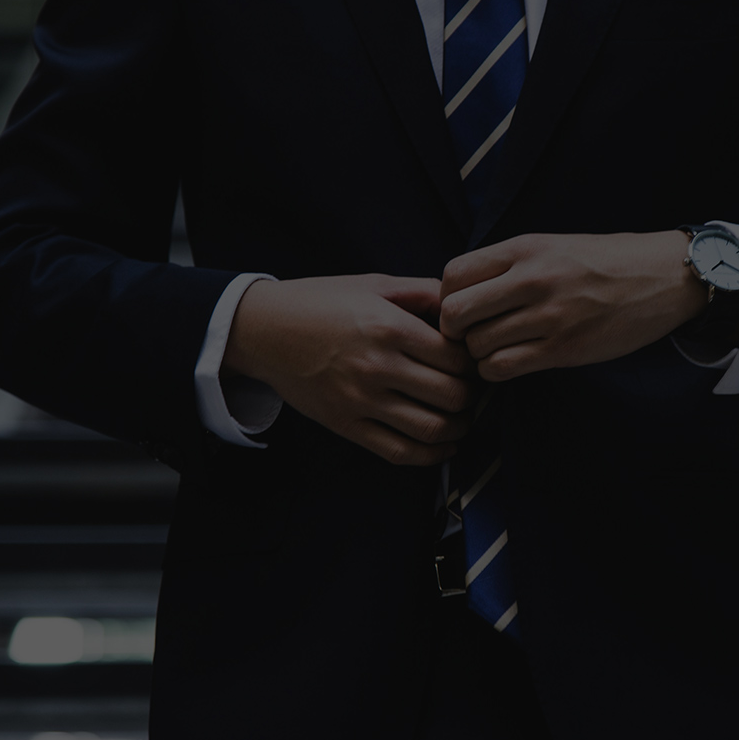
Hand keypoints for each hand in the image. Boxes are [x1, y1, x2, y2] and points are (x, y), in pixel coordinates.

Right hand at [224, 275, 477, 465]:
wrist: (263, 330)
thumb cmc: (321, 302)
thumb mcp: (374, 284)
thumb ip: (423, 292)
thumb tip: (464, 306)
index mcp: (388, 327)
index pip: (456, 357)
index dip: (474, 362)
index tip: (474, 361)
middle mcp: (377, 366)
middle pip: (452, 395)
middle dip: (472, 396)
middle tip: (473, 389)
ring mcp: (361, 401)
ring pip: (432, 429)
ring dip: (459, 428)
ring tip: (462, 418)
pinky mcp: (346, 425)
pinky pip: (399, 452)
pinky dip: (431, 455)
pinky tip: (444, 445)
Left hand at [439, 232, 705, 381]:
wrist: (662, 277)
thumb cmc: (604, 262)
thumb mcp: (552, 246)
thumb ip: (508, 265)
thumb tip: (460, 292)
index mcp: (525, 248)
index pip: (452, 274)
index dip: (447, 297)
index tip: (463, 308)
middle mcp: (532, 279)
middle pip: (455, 313)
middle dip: (455, 330)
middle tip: (471, 335)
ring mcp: (548, 316)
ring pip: (477, 346)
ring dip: (478, 354)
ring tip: (497, 348)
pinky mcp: (564, 348)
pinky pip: (503, 368)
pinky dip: (496, 371)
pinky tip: (511, 362)